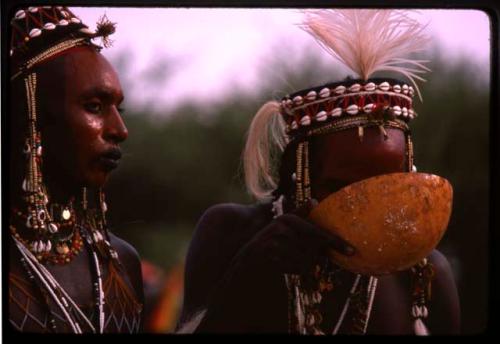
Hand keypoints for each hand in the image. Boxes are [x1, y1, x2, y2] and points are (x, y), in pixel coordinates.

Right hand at [236, 200, 355, 274]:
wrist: (247, 257)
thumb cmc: (269, 239)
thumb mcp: (283, 223)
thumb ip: (299, 213)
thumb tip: (315, 200)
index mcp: (289, 219)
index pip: (319, 233)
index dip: (336, 243)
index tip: (352, 251)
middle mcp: (283, 228)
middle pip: (314, 249)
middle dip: (315, 255)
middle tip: (307, 256)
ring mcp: (277, 243)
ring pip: (307, 261)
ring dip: (304, 263)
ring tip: (291, 259)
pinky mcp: (273, 257)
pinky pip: (297, 268)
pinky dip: (296, 269)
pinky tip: (285, 264)